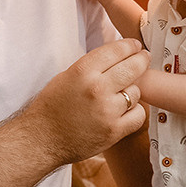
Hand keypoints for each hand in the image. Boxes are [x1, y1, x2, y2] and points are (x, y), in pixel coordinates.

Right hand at [26, 37, 148, 164]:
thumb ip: (92, 66)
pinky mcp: (114, 131)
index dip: (130, 46)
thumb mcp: (67, 76)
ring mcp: (107, 110)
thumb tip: (118, 54)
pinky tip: (125, 111)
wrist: (41, 140)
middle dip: (142, 60)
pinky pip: (138, 115)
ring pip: (136, 92)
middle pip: (133, 67)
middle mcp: (96, 88)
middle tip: (144, 58)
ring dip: (132, 91)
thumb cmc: (52, 107)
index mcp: (82, 71)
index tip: (136, 46)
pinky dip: (134, 112)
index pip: (117, 50)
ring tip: (122, 94)